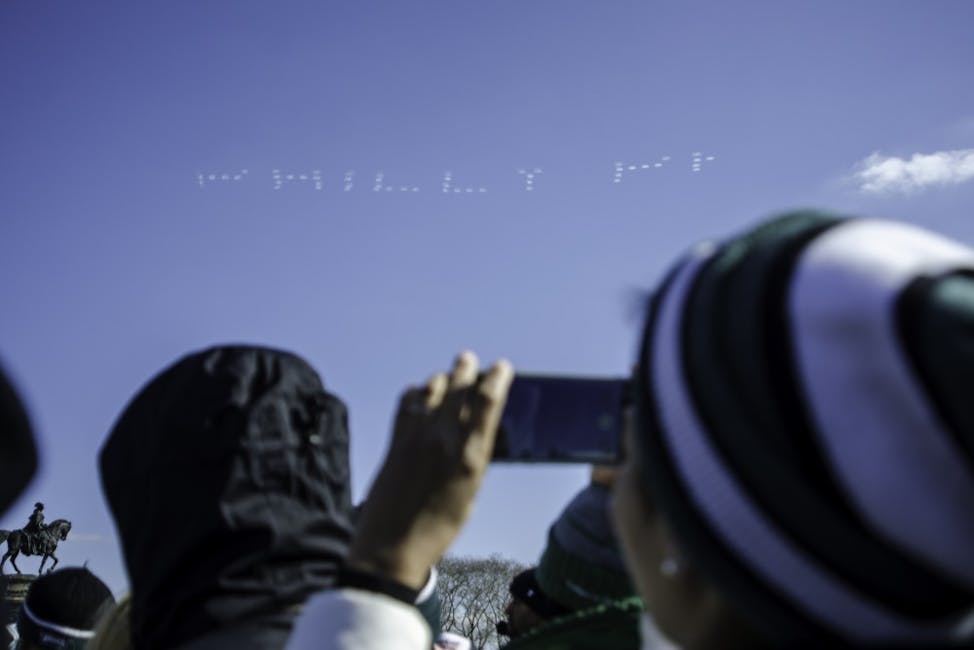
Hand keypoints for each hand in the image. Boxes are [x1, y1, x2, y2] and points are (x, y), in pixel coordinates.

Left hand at [349, 351, 512, 588]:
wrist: (392, 546)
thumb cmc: (439, 528)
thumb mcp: (470, 494)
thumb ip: (473, 460)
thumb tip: (473, 435)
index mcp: (471, 457)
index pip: (488, 403)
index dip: (497, 378)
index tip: (502, 367)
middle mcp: (444, 440)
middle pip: (458, 387)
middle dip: (466, 368)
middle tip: (469, 359)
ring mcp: (416, 437)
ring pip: (431, 390)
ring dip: (442, 379)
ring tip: (447, 376)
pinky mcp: (395, 442)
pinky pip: (406, 403)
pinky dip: (416, 393)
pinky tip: (420, 394)